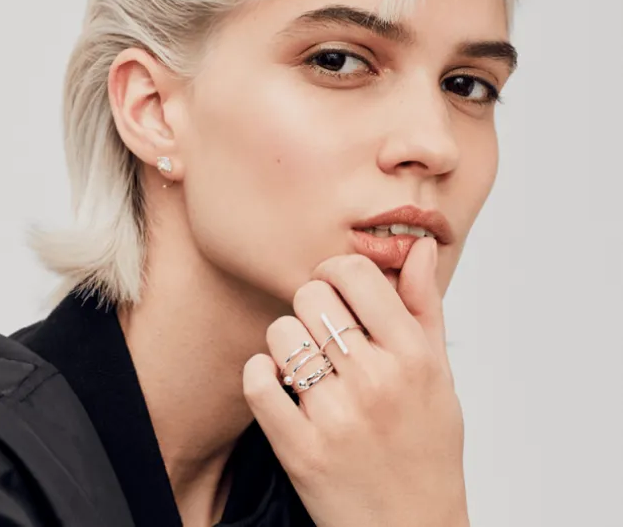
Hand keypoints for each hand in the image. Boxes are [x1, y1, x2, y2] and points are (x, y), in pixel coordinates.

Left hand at [242, 238, 468, 526]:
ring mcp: (336, 417)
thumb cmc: (425, 446)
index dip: (334, 271)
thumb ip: (424, 305)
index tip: (334, 288)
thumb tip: (419, 246)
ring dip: (286, 342)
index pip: (354, 273)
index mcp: (413, 356)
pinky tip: (280, 384)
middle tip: (322, 333)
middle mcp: (376, 381)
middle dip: (311, 307)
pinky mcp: (300, 449)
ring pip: (280, 332)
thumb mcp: (439, 374)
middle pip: (310, 295)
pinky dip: (260, 374)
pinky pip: (256, 381)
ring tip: (305, 364)